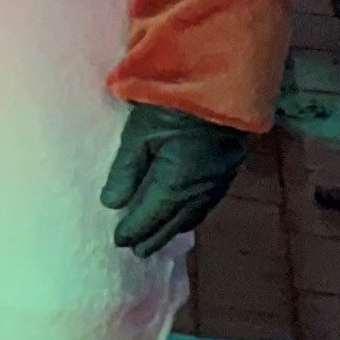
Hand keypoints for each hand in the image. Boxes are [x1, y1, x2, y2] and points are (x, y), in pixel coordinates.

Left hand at [101, 100, 248, 252]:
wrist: (223, 88)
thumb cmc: (172, 107)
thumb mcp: (139, 134)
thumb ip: (126, 170)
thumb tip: (112, 203)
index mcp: (175, 184)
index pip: (150, 216)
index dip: (134, 230)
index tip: (119, 242)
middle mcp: (199, 191)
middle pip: (173, 222)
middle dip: (154, 237)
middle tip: (137, 251)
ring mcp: (218, 184)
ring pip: (192, 216)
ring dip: (173, 229)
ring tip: (157, 240)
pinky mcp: (228, 173)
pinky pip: (205, 204)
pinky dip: (190, 215)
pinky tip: (182, 217)